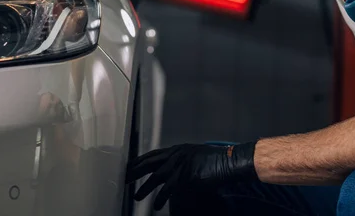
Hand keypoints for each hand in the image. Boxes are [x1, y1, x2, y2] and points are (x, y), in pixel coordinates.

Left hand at [126, 142, 258, 210]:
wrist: (229, 161)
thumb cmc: (216, 159)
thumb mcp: (196, 155)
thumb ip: (182, 160)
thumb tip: (172, 170)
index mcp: (178, 149)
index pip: (153, 154)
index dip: (140, 160)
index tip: (130, 166)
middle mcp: (177, 154)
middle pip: (150, 163)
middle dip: (136, 171)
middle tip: (125, 179)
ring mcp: (181, 164)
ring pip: (156, 177)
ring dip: (145, 188)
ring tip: (136, 196)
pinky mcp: (186, 175)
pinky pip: (169, 188)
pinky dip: (161, 198)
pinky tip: (157, 205)